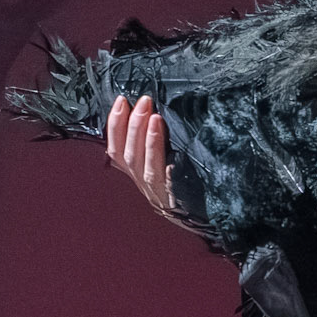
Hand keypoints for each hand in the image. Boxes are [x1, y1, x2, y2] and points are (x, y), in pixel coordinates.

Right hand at [105, 93, 174, 214]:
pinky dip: (169, 172)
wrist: (201, 215)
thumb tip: (146, 110)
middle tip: (143, 102)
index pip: (116, 149)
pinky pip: (172, 186)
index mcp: (136, 172)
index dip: (115, 125)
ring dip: (150, 142)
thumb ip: (147, 143)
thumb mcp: (157, 163)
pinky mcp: (179, 200)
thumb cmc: (179, 184)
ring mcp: (160, 192)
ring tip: (156, 118)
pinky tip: (172, 159)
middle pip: (130, 156)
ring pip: (147, 168)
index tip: (121, 101)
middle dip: (133, 126)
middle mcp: (143, 182)